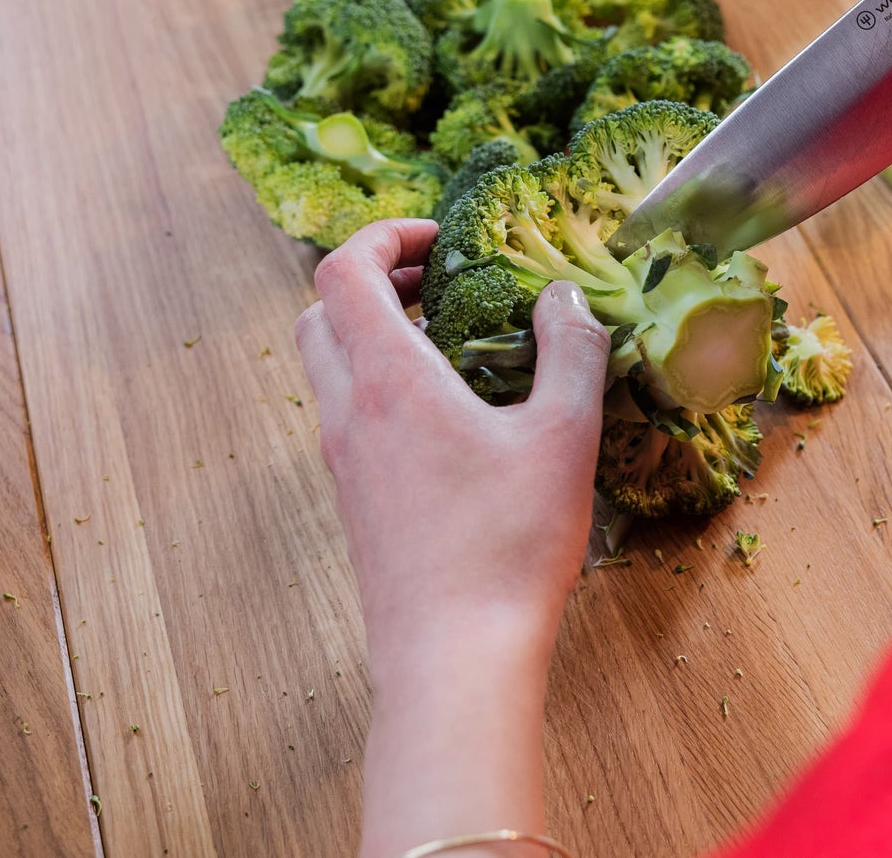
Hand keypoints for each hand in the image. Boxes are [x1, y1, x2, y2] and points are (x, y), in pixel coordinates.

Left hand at [294, 218, 610, 667]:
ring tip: (454, 342)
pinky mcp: (355, 499)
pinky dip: (383, 385)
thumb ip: (570, 351)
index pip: (343, 271)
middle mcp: (348, 412)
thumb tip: (566, 297)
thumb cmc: (508, 545)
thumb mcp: (564, 435)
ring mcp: (344, 459)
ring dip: (377, 333)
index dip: (384, 236)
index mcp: (388, 379)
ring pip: (330, 366)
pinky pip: (349, 415)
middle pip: (321, 313)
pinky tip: (453, 413)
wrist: (455, 655)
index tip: (442, 239)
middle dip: (374, 280)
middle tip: (442, 283)